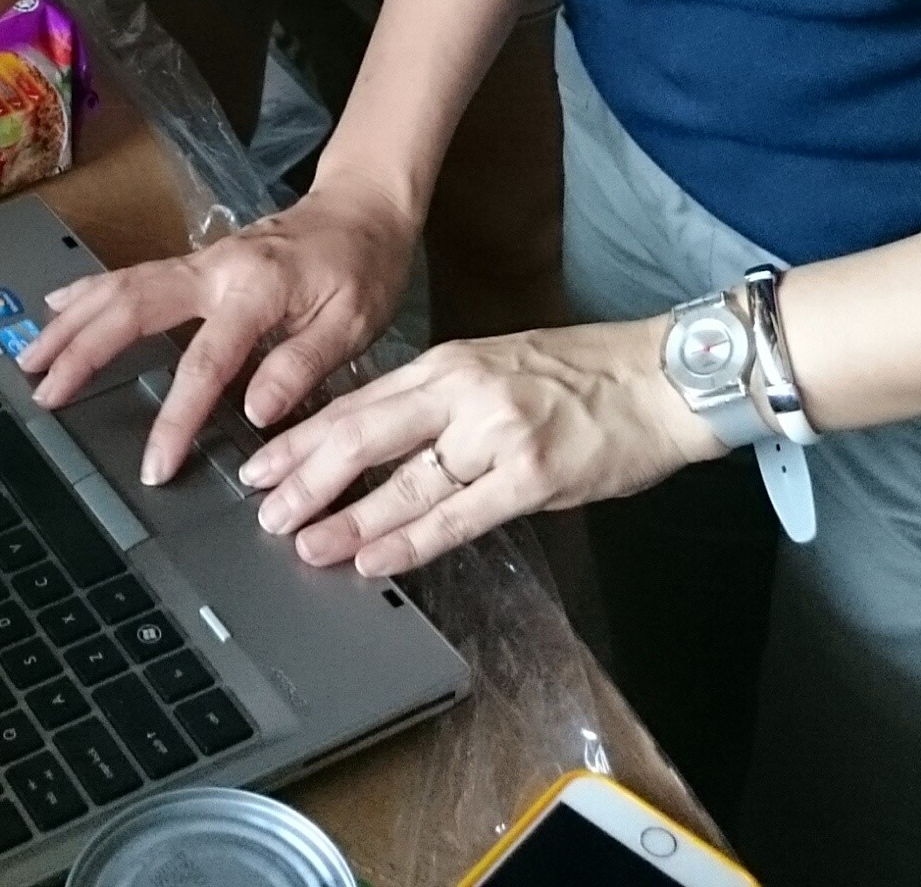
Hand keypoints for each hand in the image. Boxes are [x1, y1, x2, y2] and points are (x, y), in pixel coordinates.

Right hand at [17, 183, 422, 486]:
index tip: (154, 466)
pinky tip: (59, 307)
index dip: (175, 418)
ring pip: (121, 285)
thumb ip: (302, 365)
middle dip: (84, 351)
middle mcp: (215, 268)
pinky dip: (91, 292)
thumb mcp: (355, 322)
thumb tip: (252, 413)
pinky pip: (132, 275)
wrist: (363, 206)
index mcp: (256, 290)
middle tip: (44, 392)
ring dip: (72, 320)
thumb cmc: (364, 266)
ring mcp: (199, 260)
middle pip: (133, 308)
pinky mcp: (195, 261)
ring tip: (31, 355)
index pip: (204, 363)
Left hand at [237, 320, 724, 580]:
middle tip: (262, 510)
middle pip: (361, 435)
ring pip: (402, 481)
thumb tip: (372, 443)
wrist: (659, 378)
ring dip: (346, 516)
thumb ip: (435, 399)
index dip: (301, 438)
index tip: (261, 465)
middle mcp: (462, 392)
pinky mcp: (531, 476)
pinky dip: (409, 540)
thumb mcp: (493, 365)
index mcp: (446, 363)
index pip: (355, 403)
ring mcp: (496, 433)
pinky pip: (456, 515)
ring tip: (301, 541)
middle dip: (304, 477)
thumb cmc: (580, 375)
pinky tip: (373, 558)